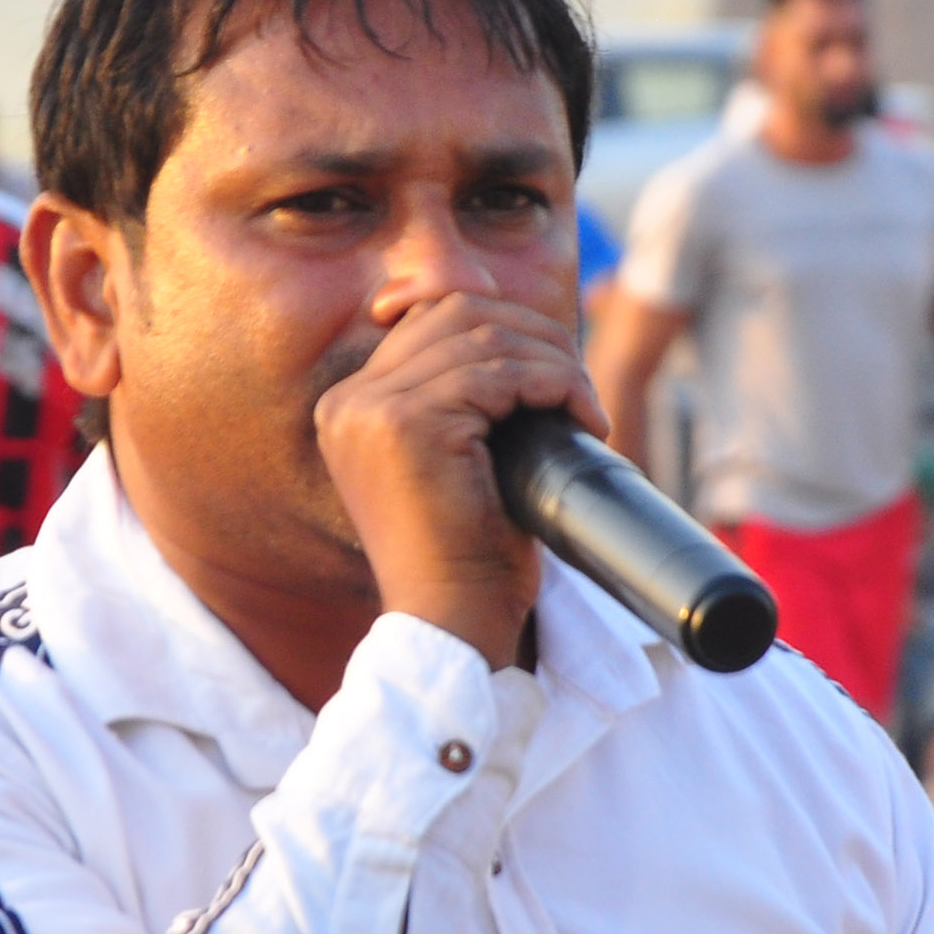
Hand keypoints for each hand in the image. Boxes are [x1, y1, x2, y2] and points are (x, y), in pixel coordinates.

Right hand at [313, 290, 605, 668]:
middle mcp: (348, 401)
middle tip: (578, 386)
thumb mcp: (462, 460)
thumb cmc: (469, 555)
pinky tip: (579, 418)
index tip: (552, 366)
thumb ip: (469, 396)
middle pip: (456, 312)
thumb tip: (527, 334)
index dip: (503, 326)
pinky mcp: (405, 424)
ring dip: (553, 362)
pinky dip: (552, 384)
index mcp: (351, 407)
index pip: (431, 318)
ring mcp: (371, 409)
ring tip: (584, 408)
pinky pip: (498, 372)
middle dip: (533, 336)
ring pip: (484, 337)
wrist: (453, 622)